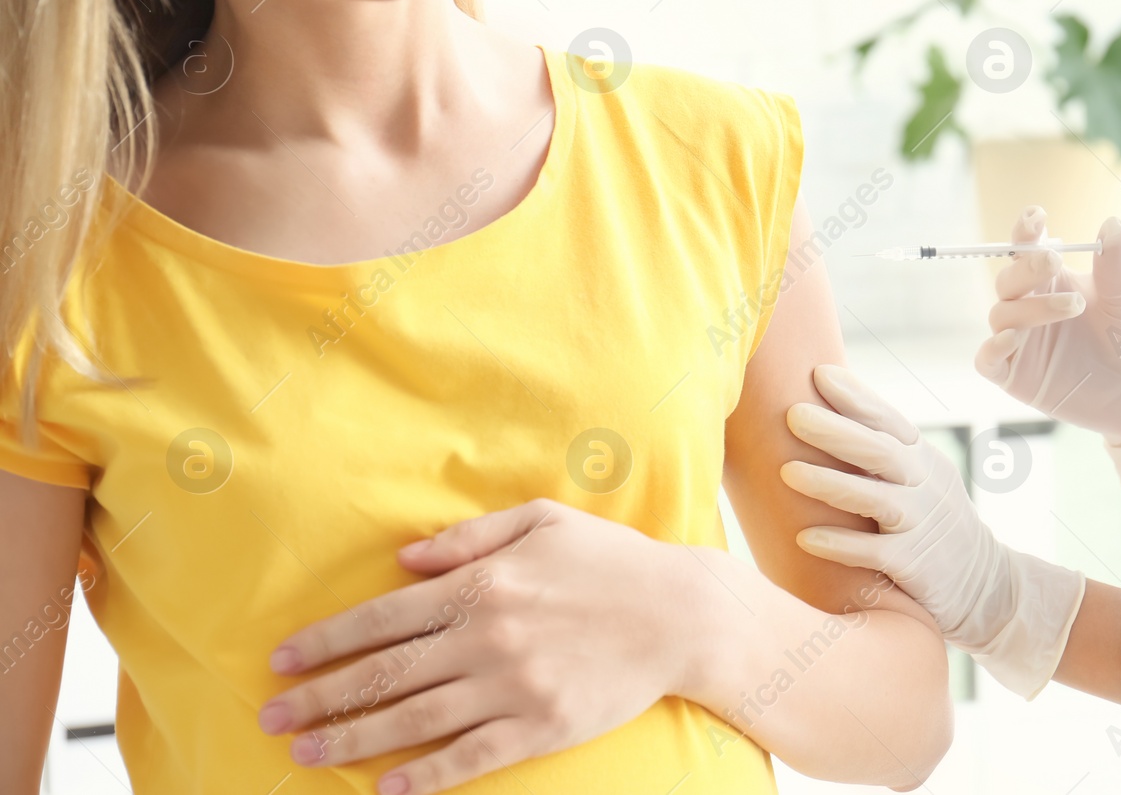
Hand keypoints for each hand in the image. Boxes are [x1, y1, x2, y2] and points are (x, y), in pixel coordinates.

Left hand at [256, 499, 695, 794]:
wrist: (681, 614)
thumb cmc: (609, 560)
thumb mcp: (541, 521)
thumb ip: (469, 538)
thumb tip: (404, 559)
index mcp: (482, 585)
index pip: (383, 618)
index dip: (327, 641)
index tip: (283, 661)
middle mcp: (488, 638)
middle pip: (386, 675)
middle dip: (321, 698)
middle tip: (270, 719)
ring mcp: (514, 687)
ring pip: (415, 721)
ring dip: (353, 739)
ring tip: (306, 754)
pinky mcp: (542, 727)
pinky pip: (470, 757)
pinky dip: (426, 777)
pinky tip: (387, 789)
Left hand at [778, 364, 1085, 699]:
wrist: (986, 587)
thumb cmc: (934, 525)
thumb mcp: (922, 479)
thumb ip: (884, 454)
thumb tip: (824, 419)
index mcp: (922, 458)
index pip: (887, 419)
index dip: (855, 396)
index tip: (819, 372)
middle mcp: (924, 484)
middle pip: (879, 450)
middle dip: (835, 431)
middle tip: (793, 414)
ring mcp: (922, 524)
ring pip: (875, 497)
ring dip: (830, 483)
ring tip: (787, 472)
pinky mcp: (915, 564)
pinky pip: (874, 551)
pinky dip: (840, 544)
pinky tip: (805, 537)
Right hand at [975, 206, 1120, 494]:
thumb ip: (1114, 266)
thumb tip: (1112, 222)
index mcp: (1050, 283)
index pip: (1026, 251)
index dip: (1024, 231)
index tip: (1036, 217)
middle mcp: (1029, 308)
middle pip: (1008, 280)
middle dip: (1027, 268)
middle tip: (1055, 263)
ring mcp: (1018, 341)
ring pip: (1001, 314)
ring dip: (1030, 308)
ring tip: (1073, 307)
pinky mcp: (1013, 375)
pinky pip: (987, 359)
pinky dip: (993, 347)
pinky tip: (1012, 338)